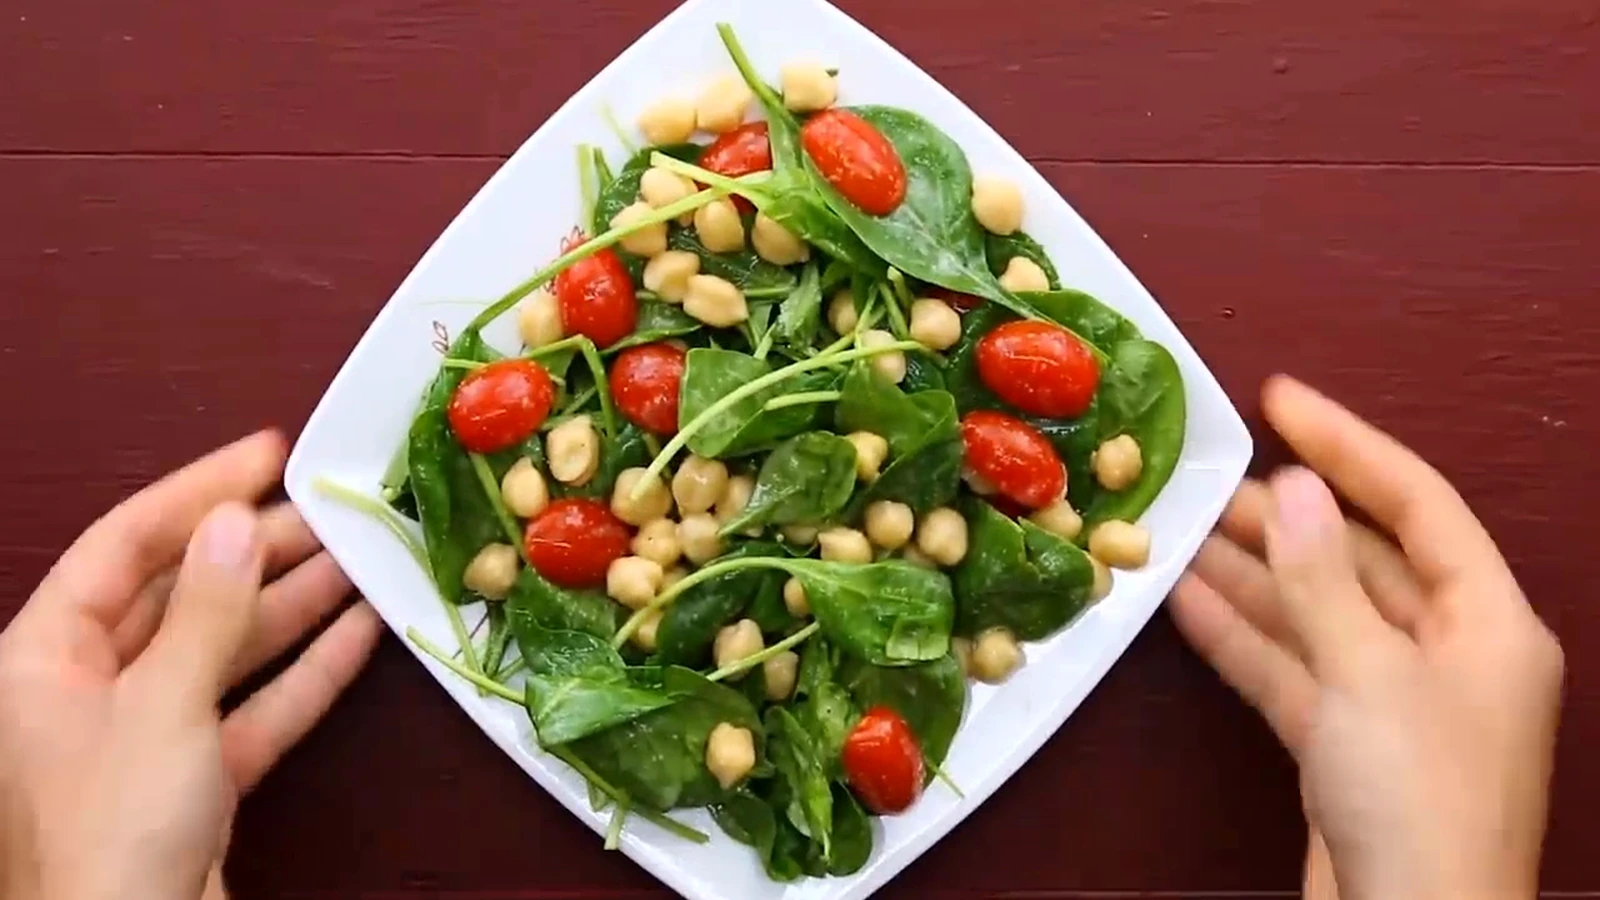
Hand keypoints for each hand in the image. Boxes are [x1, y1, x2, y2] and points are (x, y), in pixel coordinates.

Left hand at [0, 431, 381, 899]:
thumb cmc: (113, 830)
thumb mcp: (161, 704)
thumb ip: (207, 611)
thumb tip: (237, 522)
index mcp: (43, 656)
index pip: (122, 545)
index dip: (196, 493)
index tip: (269, 454)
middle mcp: (88, 688)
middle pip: (181, 595)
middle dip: (258, 551)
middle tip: (332, 508)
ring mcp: (145, 737)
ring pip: (225, 650)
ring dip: (294, 606)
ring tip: (362, 558)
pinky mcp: (194, 783)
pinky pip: (253, 709)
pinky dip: (306, 674)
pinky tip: (362, 633)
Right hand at [1170, 376, 1562, 899]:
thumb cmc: (1418, 798)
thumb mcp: (1369, 675)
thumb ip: (1322, 579)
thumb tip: (1295, 488)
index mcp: (1489, 622)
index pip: (1418, 504)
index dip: (1348, 444)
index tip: (1277, 400)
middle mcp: (1447, 653)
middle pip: (1360, 559)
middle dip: (1286, 518)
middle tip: (1207, 479)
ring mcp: (1394, 702)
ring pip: (1315, 615)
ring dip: (1251, 576)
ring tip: (1179, 531)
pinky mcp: (1345, 748)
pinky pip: (1291, 670)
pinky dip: (1241, 638)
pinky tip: (1183, 601)